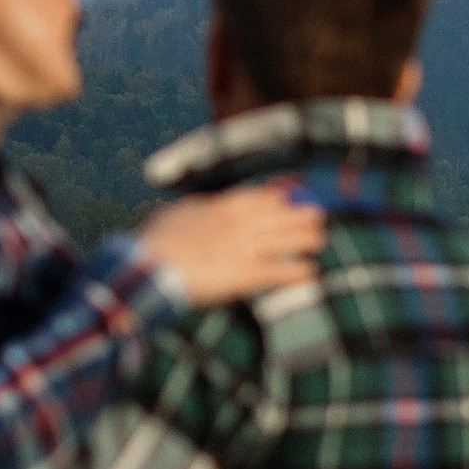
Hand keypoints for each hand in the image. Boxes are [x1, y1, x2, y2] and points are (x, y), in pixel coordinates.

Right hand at [140, 183, 326, 305]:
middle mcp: (240, 223)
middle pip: (282, 215)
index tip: (295, 194)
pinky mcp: (246, 274)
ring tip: (320, 240)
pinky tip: (311, 272)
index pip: (262, 196)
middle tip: (318, 216)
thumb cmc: (156, 243)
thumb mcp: (179, 213)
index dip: (282, 196)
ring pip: (288, 239)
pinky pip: (280, 271)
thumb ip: (201, 208)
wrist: (148, 268)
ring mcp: (245, 248)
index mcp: (223, 206)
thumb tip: (209, 205)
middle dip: (302, 215)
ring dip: (308, 239)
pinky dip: (298, 271)